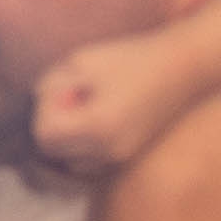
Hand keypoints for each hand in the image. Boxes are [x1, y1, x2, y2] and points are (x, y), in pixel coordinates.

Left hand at [23, 34, 192, 174]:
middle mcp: (109, 150)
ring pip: (71, 161)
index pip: (44, 136)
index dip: (46, 110)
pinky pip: (91, 161)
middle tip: (75, 96)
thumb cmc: (131, 59)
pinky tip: (99, 117)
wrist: (183, 67)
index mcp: (97, 127)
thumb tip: (38, 103)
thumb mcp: (81, 61)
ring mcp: (121, 157)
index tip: (65, 89)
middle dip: (54, 124)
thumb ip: (50, 84)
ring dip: (69, 137)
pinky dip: (84, 144)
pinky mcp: (129, 155)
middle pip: (54, 152)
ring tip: (88, 107)